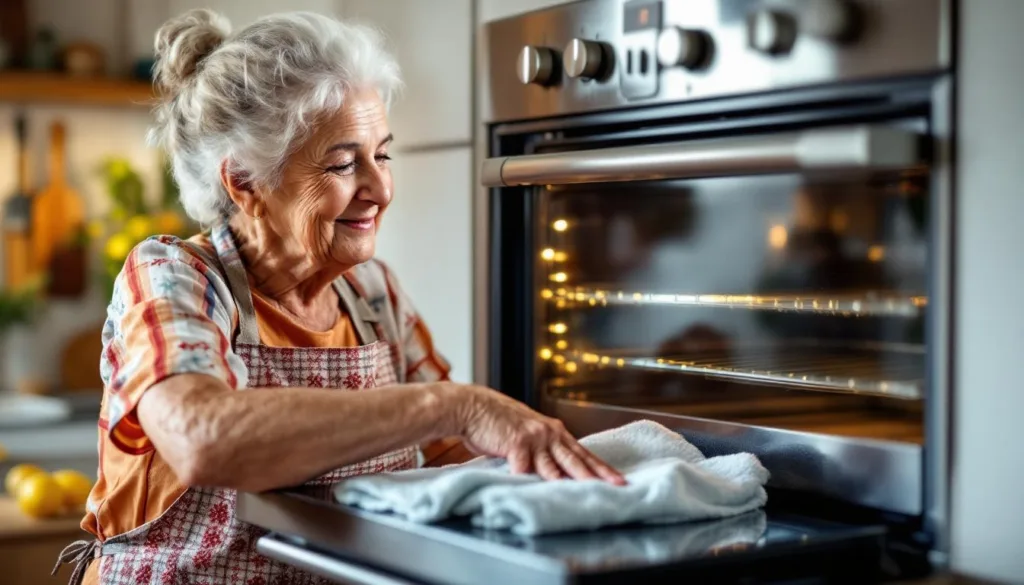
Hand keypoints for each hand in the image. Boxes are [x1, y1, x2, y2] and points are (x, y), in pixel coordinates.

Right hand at [452, 385, 625, 484]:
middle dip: (598, 474)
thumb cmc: (496, 421)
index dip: (601, 467)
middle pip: (577, 459)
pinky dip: (532, 480)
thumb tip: (553, 466)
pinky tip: (542, 492)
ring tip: (589, 492)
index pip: (582, 452)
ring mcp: (534, 438)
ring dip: (573, 480)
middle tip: (617, 486)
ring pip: (557, 465)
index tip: (617, 479)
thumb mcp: (526, 431)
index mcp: (553, 431)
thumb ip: (541, 446)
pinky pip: (526, 467)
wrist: (473, 406)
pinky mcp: (516, 444)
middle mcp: (548, 433)